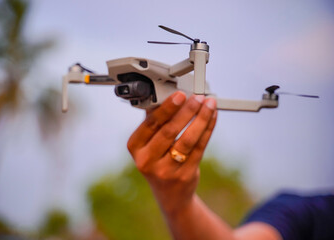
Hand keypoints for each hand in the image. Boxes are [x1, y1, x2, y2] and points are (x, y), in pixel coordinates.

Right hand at [127, 91, 217, 212]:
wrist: (170, 194)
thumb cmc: (158, 160)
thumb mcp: (148, 143)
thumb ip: (155, 122)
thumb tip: (167, 96)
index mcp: (135, 148)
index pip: (151, 124)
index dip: (167, 108)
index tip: (179, 95)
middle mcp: (147, 161)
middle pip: (169, 131)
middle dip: (186, 111)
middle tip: (197, 97)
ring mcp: (166, 171)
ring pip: (187, 140)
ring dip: (200, 119)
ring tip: (209, 105)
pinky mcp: (185, 175)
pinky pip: (199, 148)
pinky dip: (207, 130)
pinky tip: (212, 117)